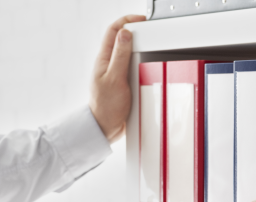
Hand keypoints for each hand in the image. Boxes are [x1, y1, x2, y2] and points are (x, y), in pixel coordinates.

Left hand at [89, 15, 145, 143]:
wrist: (106, 128)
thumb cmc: (106, 107)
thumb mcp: (115, 78)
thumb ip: (120, 55)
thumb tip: (125, 33)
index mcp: (104, 59)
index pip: (113, 31)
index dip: (127, 21)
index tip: (141, 20)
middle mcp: (109, 64)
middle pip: (123, 40)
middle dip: (136, 32)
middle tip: (150, 30)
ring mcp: (117, 73)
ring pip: (130, 54)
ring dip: (140, 49)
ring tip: (151, 46)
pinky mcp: (124, 83)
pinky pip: (134, 67)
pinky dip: (142, 63)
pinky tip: (148, 66)